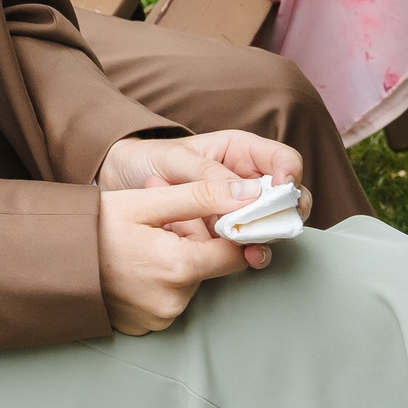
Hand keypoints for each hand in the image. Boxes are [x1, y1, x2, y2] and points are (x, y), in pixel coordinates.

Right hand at [97, 175, 274, 334]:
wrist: (45, 261)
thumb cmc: (92, 227)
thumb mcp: (146, 201)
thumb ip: (203, 195)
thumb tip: (252, 194)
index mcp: (179, 268)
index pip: (235, 252)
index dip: (227, 230)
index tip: (213, 217)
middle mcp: (175, 301)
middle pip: (207, 267)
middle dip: (191, 242)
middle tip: (156, 223)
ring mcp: (159, 319)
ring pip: (187, 282)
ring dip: (174, 262)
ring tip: (138, 245)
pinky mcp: (145, 328)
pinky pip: (167, 300)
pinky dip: (157, 282)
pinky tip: (132, 267)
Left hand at [98, 130, 308, 239]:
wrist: (117, 181)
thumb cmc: (147, 159)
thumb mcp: (175, 159)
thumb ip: (209, 174)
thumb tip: (248, 193)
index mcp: (240, 151)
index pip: (283, 159)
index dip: (290, 174)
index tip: (282, 191)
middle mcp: (245, 179)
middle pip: (287, 196)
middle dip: (286, 211)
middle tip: (276, 225)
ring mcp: (237, 208)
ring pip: (270, 223)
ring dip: (269, 235)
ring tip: (254, 245)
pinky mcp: (225, 232)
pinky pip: (247, 243)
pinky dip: (250, 251)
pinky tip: (244, 256)